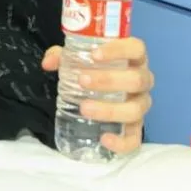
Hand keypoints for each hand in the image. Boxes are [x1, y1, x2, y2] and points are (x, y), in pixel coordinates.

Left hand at [41, 37, 153, 154]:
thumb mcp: (78, 57)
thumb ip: (62, 56)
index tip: (94, 55)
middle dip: (108, 81)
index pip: (136, 48)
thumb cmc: (94, 68)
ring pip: (135, 109)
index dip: (118, 50)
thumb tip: (48, 63)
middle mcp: (143, 80)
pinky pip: (135, 138)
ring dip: (110, 109)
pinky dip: (122, 142)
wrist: (104, 88)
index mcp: (134, 58)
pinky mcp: (136, 127)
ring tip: (84, 108)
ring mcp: (141, 104)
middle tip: (81, 81)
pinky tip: (104, 139)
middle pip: (136, 80)